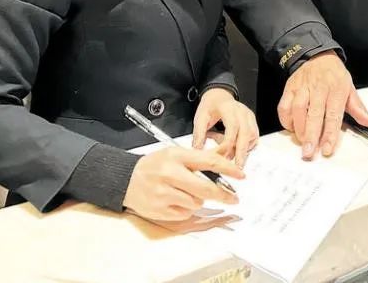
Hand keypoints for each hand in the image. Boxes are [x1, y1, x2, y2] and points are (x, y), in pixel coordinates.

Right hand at [123, 147, 243, 221]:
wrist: (126, 179)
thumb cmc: (154, 165)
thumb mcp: (175, 154)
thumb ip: (198, 158)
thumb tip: (224, 162)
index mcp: (176, 156)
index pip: (208, 161)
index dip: (228, 169)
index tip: (241, 175)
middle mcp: (170, 174)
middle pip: (206, 188)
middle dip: (223, 194)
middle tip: (233, 198)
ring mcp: (164, 194)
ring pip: (196, 202)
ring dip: (198, 199)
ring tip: (185, 192)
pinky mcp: (160, 210)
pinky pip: (185, 213)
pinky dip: (186, 208)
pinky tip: (176, 200)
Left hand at [192, 88, 258, 167]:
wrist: (220, 95)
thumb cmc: (211, 104)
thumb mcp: (201, 117)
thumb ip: (199, 134)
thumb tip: (197, 151)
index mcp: (229, 109)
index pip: (232, 128)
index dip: (227, 144)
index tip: (220, 155)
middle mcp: (242, 112)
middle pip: (247, 134)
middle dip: (242, 153)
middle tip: (237, 168)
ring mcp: (249, 118)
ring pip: (252, 138)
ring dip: (243, 151)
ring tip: (232, 161)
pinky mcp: (252, 123)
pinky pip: (253, 138)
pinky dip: (246, 148)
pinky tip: (236, 151)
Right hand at [279, 51, 367, 159]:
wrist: (317, 55)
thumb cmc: (334, 75)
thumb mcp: (350, 88)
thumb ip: (359, 108)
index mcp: (336, 90)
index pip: (333, 115)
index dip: (330, 134)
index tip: (327, 149)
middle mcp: (319, 89)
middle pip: (314, 115)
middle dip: (311, 136)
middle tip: (309, 152)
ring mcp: (302, 87)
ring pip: (298, 110)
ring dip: (299, 128)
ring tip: (302, 142)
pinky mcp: (290, 88)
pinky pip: (284, 105)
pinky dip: (286, 119)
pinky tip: (291, 127)